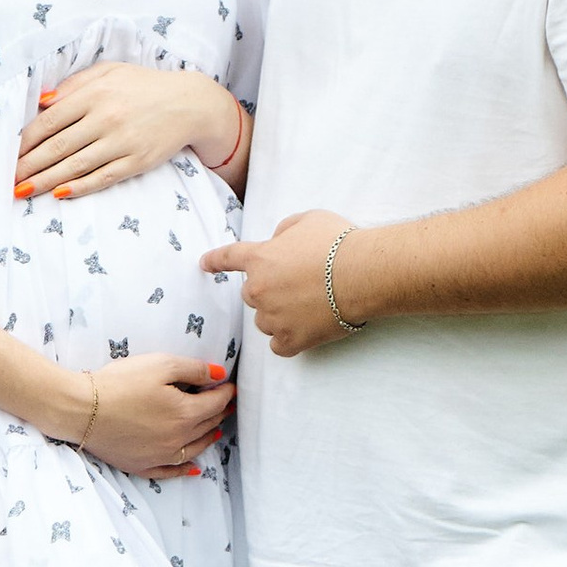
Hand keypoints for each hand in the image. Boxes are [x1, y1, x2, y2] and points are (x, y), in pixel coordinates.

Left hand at [16, 63, 236, 201]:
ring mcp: (121, 142)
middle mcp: (105, 118)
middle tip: (7, 180)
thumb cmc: (143, 85)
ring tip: (23, 191)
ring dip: (46, 181)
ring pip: (75, 166)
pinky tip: (59, 194)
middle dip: (28, 166)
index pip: (49, 121)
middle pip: (57, 147)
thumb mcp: (109, 72)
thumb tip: (41, 102)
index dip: (25, 141)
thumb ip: (74, 84)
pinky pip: (102, 178)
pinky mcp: (136, 162)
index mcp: (94, 94)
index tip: (8, 154)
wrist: (190, 103)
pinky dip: (79, 187)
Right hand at [77, 351, 234, 477]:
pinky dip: (185, 469)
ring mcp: (160, 456)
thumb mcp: (160, 364)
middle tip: (226, 404)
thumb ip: (194, 369)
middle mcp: (178, 439)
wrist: (82, 410)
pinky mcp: (142, 465)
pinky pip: (170, 471)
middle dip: (219, 412)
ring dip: (209, 438)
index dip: (225, 392)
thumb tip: (220, 374)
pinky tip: (193, 468)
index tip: (230, 385)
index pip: (215, 402)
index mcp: (185, 413)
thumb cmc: (120, 383)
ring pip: (194, 449)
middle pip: (207, 425)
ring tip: (217, 430)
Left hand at [198, 209, 363, 358]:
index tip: (204, 264)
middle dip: (268, 290)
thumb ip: (284, 231)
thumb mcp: (306, 220)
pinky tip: (303, 331)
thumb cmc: (338, 242)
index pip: (228, 258)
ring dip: (278, 315)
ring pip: (264, 321)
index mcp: (259, 259)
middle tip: (297, 285)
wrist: (363, 274)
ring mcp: (274, 318)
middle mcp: (260, 290)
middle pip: (251, 295)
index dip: (214, 261)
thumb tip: (278, 244)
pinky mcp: (293, 340)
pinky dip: (288, 339)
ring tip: (307, 306)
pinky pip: (279, 346)